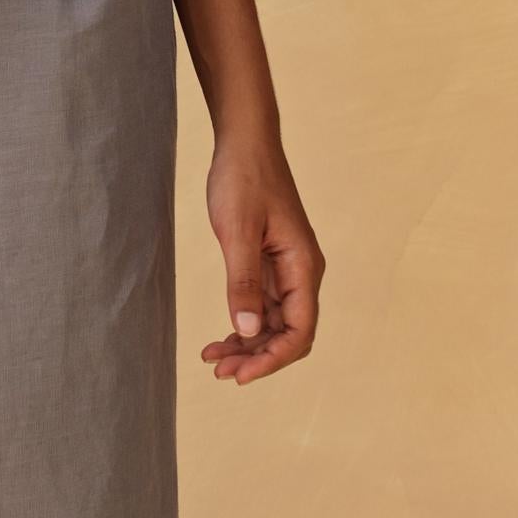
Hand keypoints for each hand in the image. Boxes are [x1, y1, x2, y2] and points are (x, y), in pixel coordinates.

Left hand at [201, 130, 323, 384]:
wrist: (243, 142)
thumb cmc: (244, 179)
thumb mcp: (237, 231)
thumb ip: (243, 282)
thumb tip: (249, 331)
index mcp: (303, 267)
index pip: (300, 331)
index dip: (273, 359)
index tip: (240, 374)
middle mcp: (301, 273)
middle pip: (287, 333)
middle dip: (256, 357)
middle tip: (218, 371)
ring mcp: (285, 269)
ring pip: (273, 323)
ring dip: (248, 345)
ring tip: (213, 360)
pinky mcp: (268, 262)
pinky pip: (261, 305)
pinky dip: (243, 324)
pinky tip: (221, 338)